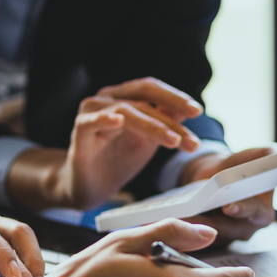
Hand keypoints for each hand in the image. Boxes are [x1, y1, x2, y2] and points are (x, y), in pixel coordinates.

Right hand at [6, 78, 203, 209]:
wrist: (90, 186)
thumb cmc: (118, 160)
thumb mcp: (148, 140)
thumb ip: (165, 123)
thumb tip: (189, 110)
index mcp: (125, 98)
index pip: (152, 90)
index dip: (175, 97)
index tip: (198, 111)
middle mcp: (107, 99)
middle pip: (142, 96)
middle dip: (171, 109)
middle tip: (193, 122)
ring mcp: (91, 113)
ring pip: (125, 111)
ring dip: (152, 125)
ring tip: (173, 141)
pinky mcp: (79, 132)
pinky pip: (91, 122)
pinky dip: (104, 119)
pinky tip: (118, 121)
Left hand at [181, 147, 276, 243]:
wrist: (218, 175)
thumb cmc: (241, 168)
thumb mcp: (260, 156)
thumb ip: (271, 156)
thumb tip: (276, 157)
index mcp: (262, 212)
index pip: (256, 214)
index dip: (244, 210)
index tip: (229, 206)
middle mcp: (244, 228)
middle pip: (228, 229)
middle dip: (211, 223)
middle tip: (194, 216)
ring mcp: (224, 236)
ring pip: (207, 236)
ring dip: (191, 228)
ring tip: (176, 216)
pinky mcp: (204, 240)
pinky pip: (192, 238)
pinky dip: (181, 229)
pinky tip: (168, 219)